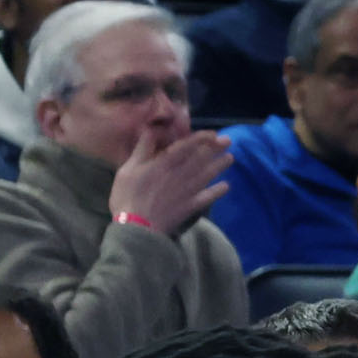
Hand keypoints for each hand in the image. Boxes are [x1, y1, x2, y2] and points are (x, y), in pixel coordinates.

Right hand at [111, 131, 231, 233]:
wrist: (136, 227)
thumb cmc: (127, 196)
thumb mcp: (128, 169)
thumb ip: (142, 150)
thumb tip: (151, 130)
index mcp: (164, 164)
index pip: (186, 147)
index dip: (200, 139)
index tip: (212, 133)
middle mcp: (179, 175)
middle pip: (200, 159)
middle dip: (215, 149)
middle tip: (228, 141)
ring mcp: (187, 191)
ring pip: (207, 175)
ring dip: (220, 166)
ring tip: (230, 158)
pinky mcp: (189, 206)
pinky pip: (207, 197)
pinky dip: (217, 191)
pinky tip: (226, 186)